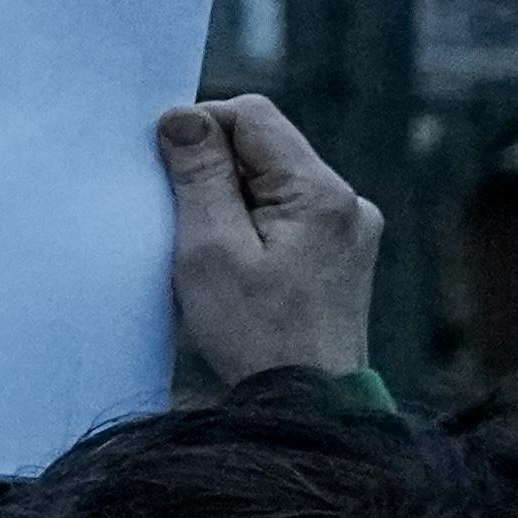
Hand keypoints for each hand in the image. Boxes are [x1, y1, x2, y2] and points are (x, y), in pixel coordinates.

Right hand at [156, 93, 379, 385]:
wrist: (307, 401)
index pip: (252, 116)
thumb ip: (198, 174)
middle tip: (182, 217)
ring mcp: (351, 229)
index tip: (165, 168)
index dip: (200, 129)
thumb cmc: (255, 332)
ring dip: (232, 199)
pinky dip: (253, 224)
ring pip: (275, 182)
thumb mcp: (209, 247)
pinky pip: (290, 213)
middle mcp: (348, 202)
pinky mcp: (344, 254)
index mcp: (321, 193)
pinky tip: (235, 263)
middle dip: (214, 170)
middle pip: (265, 148)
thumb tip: (181, 116)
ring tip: (209, 248)